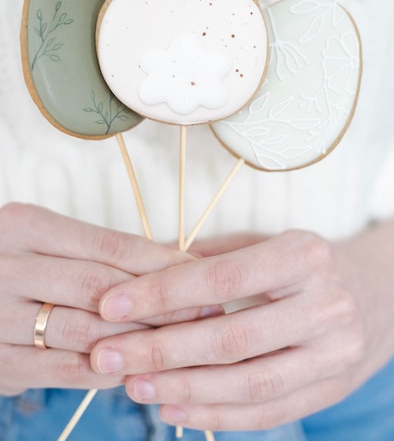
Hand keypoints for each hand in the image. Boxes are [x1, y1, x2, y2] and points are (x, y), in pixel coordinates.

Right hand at [0, 202, 214, 395]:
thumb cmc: (24, 267)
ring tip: (179, 343)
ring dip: (140, 341)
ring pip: (86, 331)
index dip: (161, 264)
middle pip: (101, 287)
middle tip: (203, 314)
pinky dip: (108, 371)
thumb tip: (179, 264)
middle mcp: (7, 267)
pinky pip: (66, 371)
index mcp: (26, 226)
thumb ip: (103, 252)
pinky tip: (137, 367)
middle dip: (160, 304)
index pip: (109, 245)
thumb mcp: (50, 244)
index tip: (201, 277)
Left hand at [90, 224, 393, 430]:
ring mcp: (334, 354)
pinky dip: (217, 417)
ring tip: (133, 385)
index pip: (224, 278)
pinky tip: (173, 409)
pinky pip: (268, 412)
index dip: (164, 294)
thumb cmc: (307, 263)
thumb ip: (212, 256)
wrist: (378, 295)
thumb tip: (144, 267)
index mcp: (305, 256)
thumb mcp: (267, 242)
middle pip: (232, 338)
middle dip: (161, 349)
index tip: (113, 305)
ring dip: (182, 389)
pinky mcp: (332, 389)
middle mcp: (325, 305)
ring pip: (248, 383)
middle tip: (108, 355)